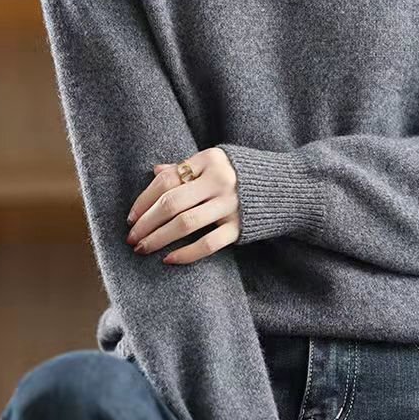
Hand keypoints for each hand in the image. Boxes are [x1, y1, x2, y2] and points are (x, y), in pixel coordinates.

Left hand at [125, 147, 240, 264]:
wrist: (287, 188)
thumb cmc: (243, 174)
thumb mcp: (216, 163)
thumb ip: (186, 167)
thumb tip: (155, 171)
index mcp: (209, 160)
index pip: (166, 180)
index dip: (144, 200)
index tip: (131, 217)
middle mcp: (220, 181)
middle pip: (172, 203)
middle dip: (146, 223)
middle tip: (131, 238)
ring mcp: (231, 205)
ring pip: (185, 224)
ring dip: (158, 238)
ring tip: (143, 249)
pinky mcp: (240, 227)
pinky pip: (208, 244)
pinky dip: (186, 254)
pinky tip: (169, 259)